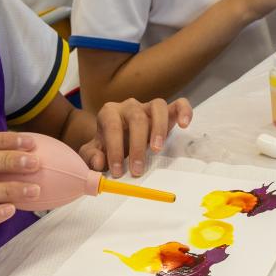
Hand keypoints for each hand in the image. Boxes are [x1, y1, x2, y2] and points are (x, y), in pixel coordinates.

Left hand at [79, 98, 193, 177]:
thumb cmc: (107, 146)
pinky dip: (184, 111)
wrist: (119, 139)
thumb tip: (99, 162)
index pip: (112, 126)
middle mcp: (129, 105)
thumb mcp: (93, 153)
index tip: (117, 171)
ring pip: (158, 106)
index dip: (114, 149)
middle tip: (137, 170)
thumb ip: (91, 157)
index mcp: (109, 112)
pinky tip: (184, 125)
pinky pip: (179, 104)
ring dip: (159, 128)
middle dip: (137, 146)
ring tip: (157, 150)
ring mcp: (149, 106)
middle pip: (136, 118)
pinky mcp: (167, 111)